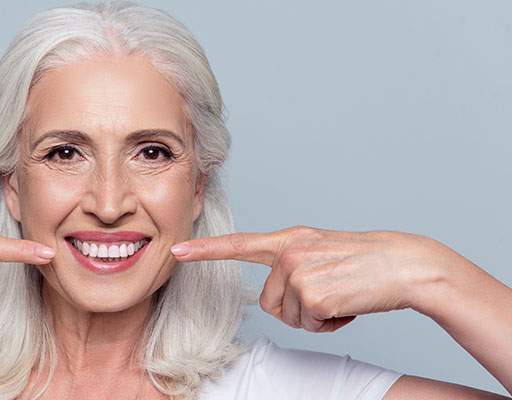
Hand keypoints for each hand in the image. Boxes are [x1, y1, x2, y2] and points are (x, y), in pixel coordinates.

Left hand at [170, 225, 452, 332]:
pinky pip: (309, 324)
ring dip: (314, 316)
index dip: (205, 251)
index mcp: (291, 239)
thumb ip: (294, 263)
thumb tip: (276, 295)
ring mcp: (298, 272)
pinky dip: (330, 323)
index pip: (240, 244)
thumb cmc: (367, 262)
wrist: (405, 264)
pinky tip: (347, 304)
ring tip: (341, 295)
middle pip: (268, 302)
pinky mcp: (311, 293)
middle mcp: (289, 252)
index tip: (176, 251)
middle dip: (296, 309)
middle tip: (329, 294)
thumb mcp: (323, 251)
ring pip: (288, 316)